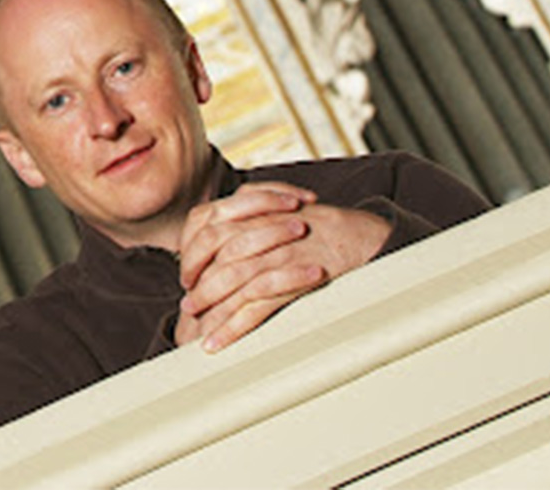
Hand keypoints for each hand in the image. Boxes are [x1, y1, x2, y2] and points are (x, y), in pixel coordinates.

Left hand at [175, 198, 390, 351]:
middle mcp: (264, 229)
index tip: (186, 275)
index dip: (192, 254)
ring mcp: (280, 254)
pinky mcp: (294, 278)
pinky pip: (255, 306)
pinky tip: (217, 342)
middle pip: (216, 256)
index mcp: (255, 210)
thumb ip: (250, 211)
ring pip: (233, 282)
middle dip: (198, 283)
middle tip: (188, 305)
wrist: (363, 236)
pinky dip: (232, 327)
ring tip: (197, 330)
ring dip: (211, 308)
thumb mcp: (280, 207)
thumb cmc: (320, 226)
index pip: (207, 228)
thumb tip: (219, 224)